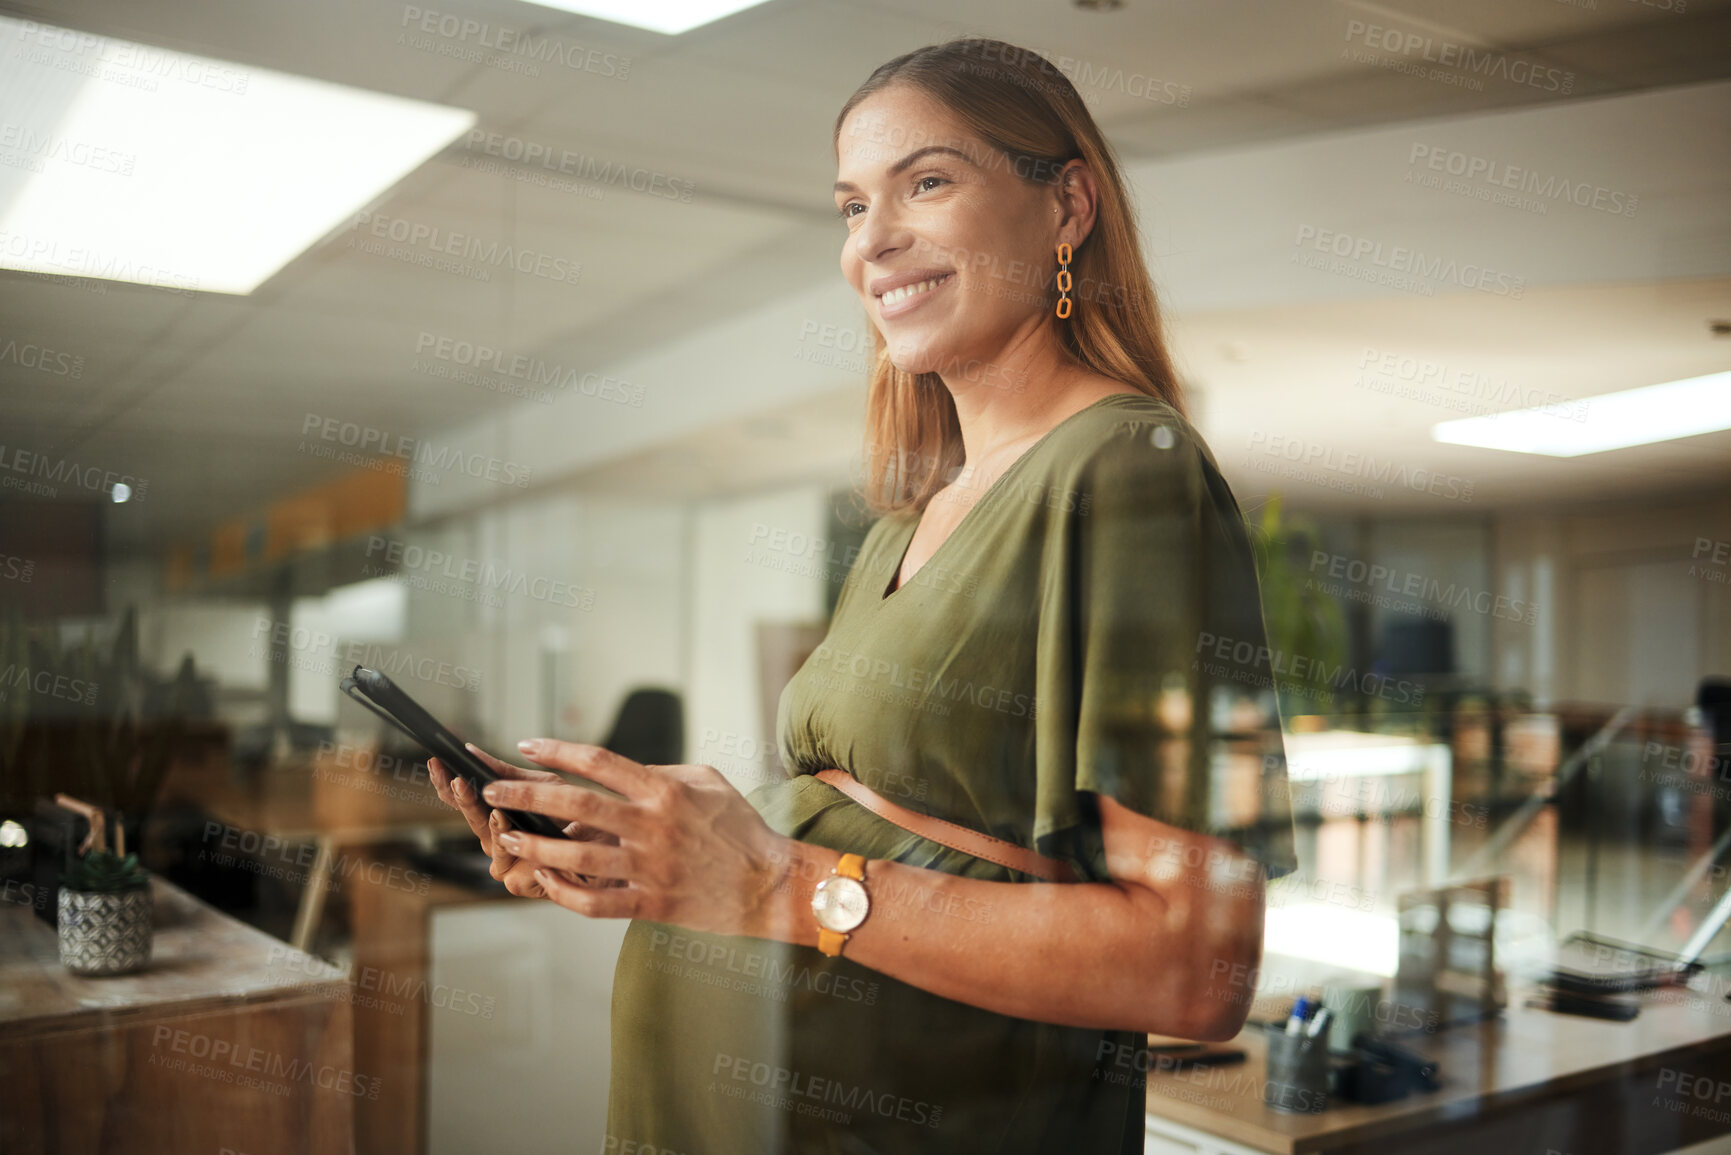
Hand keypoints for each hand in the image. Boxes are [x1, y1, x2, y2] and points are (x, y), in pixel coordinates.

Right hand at [427, 744, 619, 898]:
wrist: (621, 846)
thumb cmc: (585, 815)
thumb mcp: (547, 786)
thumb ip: (510, 775)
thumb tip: (474, 752)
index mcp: (500, 820)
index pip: (465, 803)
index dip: (448, 786)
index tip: (438, 763)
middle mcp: (500, 844)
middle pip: (471, 822)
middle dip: (461, 799)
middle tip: (456, 778)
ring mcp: (511, 865)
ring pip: (490, 845)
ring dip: (489, 824)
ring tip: (492, 806)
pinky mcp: (525, 884)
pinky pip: (511, 868)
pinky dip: (513, 847)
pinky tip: (508, 827)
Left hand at [478, 738, 794, 936]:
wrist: (769, 885)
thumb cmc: (740, 829)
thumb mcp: (708, 782)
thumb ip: (662, 773)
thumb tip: (621, 770)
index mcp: (663, 790)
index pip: (598, 762)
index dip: (555, 752)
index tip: (526, 747)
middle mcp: (651, 826)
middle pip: (575, 805)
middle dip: (524, 795)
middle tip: (492, 790)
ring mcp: (649, 867)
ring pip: (576, 856)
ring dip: (534, 846)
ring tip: (506, 837)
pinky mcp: (651, 904)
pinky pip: (595, 902)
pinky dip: (564, 893)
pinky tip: (545, 881)